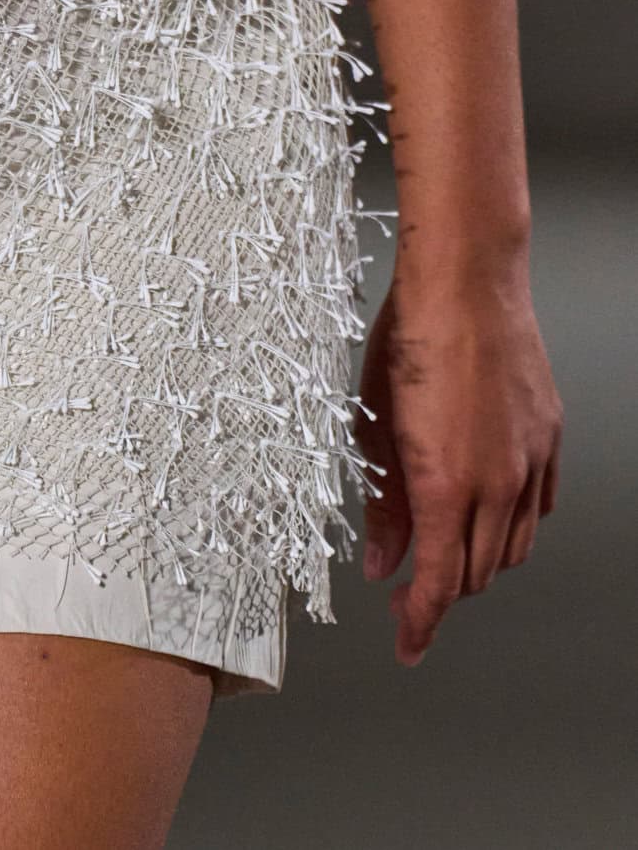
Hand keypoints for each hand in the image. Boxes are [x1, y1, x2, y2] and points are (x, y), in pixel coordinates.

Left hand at [357, 267, 562, 667]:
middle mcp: (498, 483)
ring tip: (441, 550)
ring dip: (476, 561)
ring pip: (511, 546)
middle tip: (407, 594)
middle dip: (441, 594)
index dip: (421, 623)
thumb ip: (383, 502)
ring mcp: (531, 461)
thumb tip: (381, 562)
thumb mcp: (374, 422)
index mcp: (447, 483)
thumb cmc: (410, 336)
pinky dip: (510, 524)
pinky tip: (484, 512)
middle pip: (477, 572)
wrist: (468, 280)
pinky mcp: (549, 438)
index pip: (440, 583)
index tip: (406, 644)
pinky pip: (537, 507)